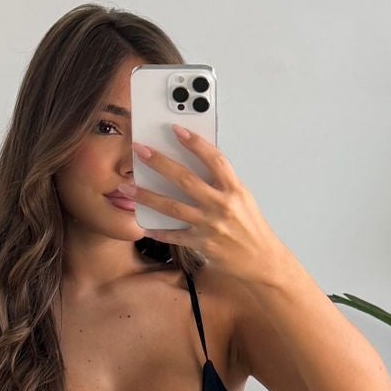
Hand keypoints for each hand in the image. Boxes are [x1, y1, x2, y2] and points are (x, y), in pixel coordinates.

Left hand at [132, 125, 288, 283]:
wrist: (262, 260)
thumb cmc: (251, 228)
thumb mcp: (243, 199)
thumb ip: (222, 183)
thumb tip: (197, 164)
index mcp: (234, 190)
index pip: (214, 159)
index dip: (195, 143)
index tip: (177, 130)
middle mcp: (221, 206)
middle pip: (185, 179)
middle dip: (160, 163)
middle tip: (140, 150)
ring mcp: (210, 226)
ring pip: (172, 207)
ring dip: (147, 197)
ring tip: (128, 188)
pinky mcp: (203, 244)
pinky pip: (175, 236)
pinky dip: (159, 231)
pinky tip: (144, 225)